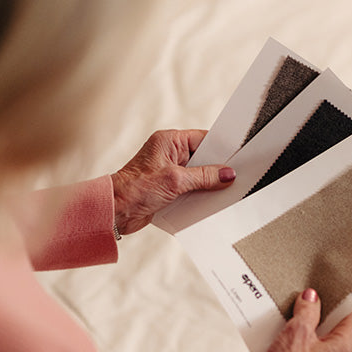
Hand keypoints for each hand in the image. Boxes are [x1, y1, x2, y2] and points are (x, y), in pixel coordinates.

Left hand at [110, 129, 235, 234]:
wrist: (115, 211)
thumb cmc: (135, 189)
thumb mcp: (176, 180)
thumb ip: (204, 176)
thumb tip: (227, 174)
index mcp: (169, 141)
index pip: (203, 139)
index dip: (220, 149)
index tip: (237, 158)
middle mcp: (170, 153)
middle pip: (203, 158)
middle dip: (216, 169)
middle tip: (232, 178)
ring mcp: (170, 170)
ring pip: (199, 174)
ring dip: (208, 184)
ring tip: (222, 191)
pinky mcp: (169, 187)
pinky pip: (192, 188)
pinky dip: (200, 194)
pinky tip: (209, 201)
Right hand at [260, 289, 351, 351]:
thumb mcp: (299, 330)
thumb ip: (308, 309)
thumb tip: (312, 297)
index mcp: (346, 349)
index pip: (348, 317)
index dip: (335, 303)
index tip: (322, 293)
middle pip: (333, 329)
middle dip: (317, 316)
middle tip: (303, 304)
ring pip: (320, 341)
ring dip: (306, 330)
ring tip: (292, 319)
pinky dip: (300, 344)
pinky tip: (286, 336)